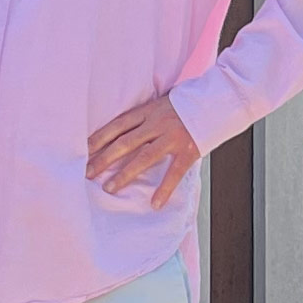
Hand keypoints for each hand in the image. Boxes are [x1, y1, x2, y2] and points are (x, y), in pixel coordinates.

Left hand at [85, 93, 202, 208]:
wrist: (219, 99)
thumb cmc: (187, 104)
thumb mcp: (161, 104)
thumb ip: (144, 118)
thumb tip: (121, 135)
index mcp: (149, 111)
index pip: (118, 125)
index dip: (99, 138)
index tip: (83, 151)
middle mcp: (158, 123)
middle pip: (125, 142)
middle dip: (104, 158)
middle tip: (87, 173)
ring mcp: (173, 137)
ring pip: (144, 157)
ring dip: (125, 174)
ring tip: (109, 188)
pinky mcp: (189, 150)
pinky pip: (174, 172)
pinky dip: (165, 189)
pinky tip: (155, 203)